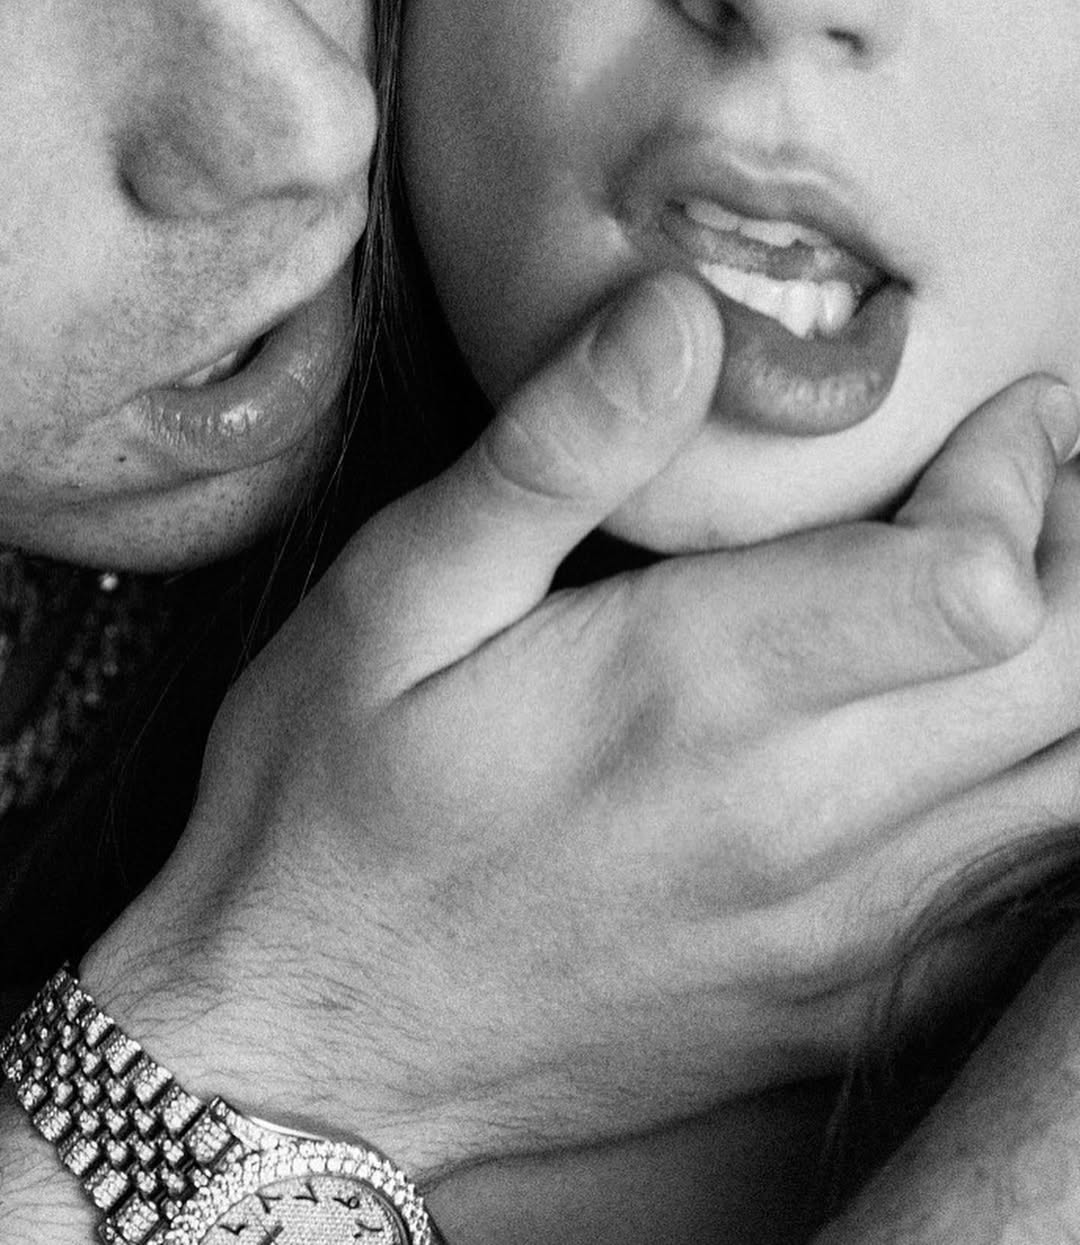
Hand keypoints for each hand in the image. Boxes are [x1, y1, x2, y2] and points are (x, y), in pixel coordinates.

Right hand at [84, 273, 1079, 1190]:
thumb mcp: (398, 596)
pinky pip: (1018, 910)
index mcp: (694, 694)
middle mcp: (798, 824)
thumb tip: (681, 313)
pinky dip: (1044, 802)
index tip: (994, 417)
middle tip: (1030, 475)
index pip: (978, 578)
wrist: (309, 1032)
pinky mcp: (830, 1002)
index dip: (1019, 473)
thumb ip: (554, 455)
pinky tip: (985, 739)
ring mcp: (830, 935)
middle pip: (1066, 680)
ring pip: (1068, 796)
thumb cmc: (334, 799)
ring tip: (1011, 583)